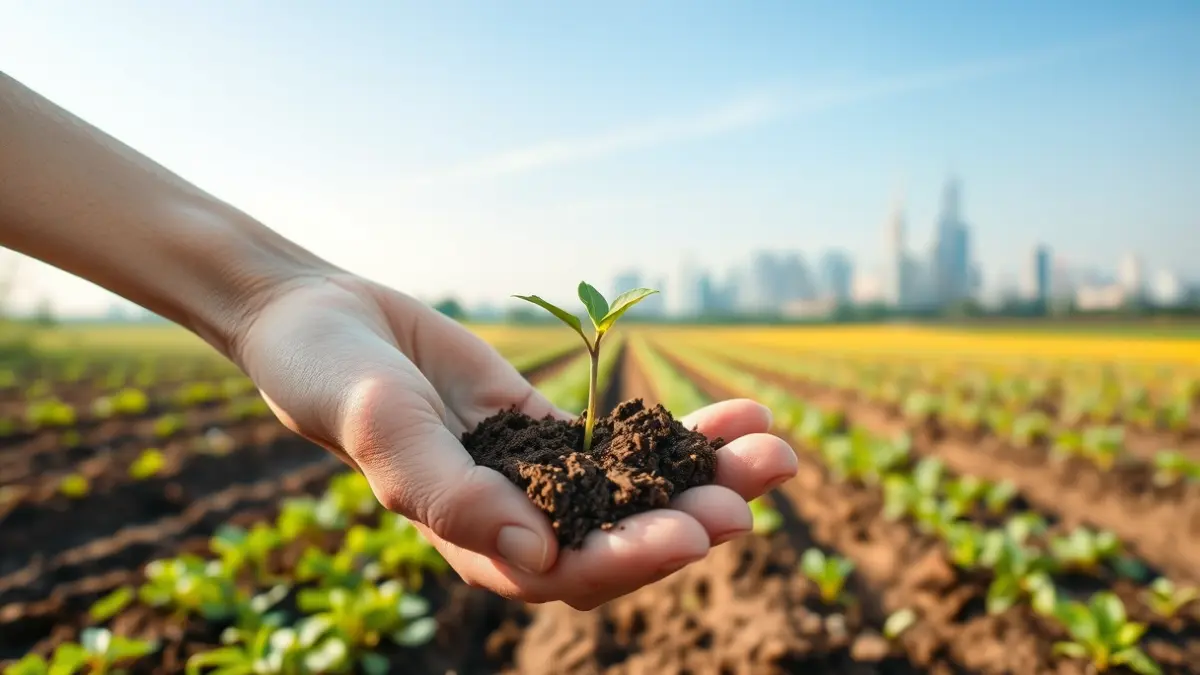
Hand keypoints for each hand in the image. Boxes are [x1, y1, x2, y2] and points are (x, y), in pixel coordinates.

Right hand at [232, 274, 798, 608]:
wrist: (325, 323)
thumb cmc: (333, 377)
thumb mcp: (380, 425)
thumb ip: (448, 490)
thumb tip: (536, 555)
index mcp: (471, 541)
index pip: (562, 574)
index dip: (628, 559)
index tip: (693, 534)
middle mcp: (515, 520)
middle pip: (618, 536)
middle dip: (692, 517)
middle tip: (761, 487)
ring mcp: (538, 475)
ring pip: (634, 490)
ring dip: (706, 476)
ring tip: (777, 449)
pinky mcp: (549, 431)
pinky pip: (624, 439)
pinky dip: (680, 430)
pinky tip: (741, 413)